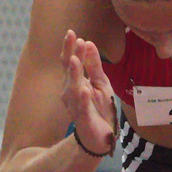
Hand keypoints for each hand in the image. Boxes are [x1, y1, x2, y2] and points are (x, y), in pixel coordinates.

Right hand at [60, 30, 117, 154]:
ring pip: (73, 88)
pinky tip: (84, 90)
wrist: (101, 137)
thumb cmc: (99, 109)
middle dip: (70, 54)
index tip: (73, 33)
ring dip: (74, 74)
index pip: (70, 62)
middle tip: (71, 37)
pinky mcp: (83, 120)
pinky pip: (82, 109)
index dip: (71, 48)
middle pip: (69, 71)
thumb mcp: (101, 83)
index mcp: (74, 82)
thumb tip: (88, 42)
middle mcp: (70, 92)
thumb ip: (94, 65)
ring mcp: (75, 106)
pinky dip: (82, 100)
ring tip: (75, 60)